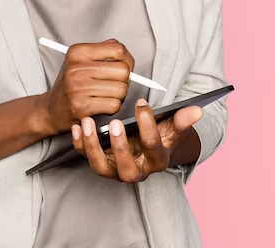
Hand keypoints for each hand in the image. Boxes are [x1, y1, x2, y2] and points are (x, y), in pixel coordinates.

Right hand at [40, 39, 133, 135]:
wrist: (50, 109)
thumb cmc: (69, 85)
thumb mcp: (80, 60)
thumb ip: (102, 51)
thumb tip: (126, 54)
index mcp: (78, 52)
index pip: (117, 49)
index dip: (128, 59)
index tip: (126, 66)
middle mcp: (77, 68)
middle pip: (123, 70)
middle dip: (124, 80)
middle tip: (115, 83)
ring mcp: (78, 87)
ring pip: (121, 90)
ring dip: (119, 96)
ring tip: (107, 95)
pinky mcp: (82, 106)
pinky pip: (114, 105)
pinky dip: (113, 107)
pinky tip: (102, 105)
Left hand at [71, 98, 202, 182]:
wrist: (145, 148)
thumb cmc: (159, 136)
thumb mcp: (171, 128)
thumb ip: (181, 120)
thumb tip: (198, 110)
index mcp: (156, 161)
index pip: (153, 147)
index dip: (148, 125)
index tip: (142, 103)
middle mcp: (136, 171)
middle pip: (127, 169)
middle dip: (120, 147)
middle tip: (115, 123)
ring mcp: (115, 170)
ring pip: (101, 168)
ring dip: (92, 147)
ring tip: (87, 123)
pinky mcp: (100, 163)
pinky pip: (86, 157)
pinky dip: (79, 144)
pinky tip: (76, 126)